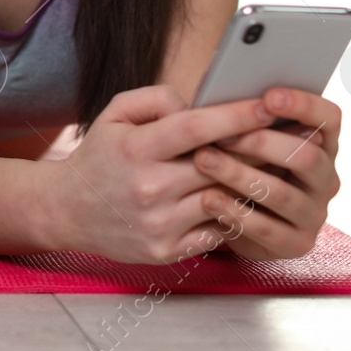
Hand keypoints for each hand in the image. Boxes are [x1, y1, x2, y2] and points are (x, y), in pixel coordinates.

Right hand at [52, 84, 286, 264]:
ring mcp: (159, 224)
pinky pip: (216, 230)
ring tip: (269, 168)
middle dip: (253, 150)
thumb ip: (156, 99)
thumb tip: (198, 105)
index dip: (235, 115)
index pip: (194, 128)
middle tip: (283, 136)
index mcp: (135, 149)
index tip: (267, 105)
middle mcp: (148, 188)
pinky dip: (229, 214)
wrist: (67, 210)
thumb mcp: (114, 115)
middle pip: (218, 166)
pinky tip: (237, 200)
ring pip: (223, 200)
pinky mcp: (167, 250)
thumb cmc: (100, 157)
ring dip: (247, 184)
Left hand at [191, 86, 341, 259]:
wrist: (233, 217)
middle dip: (262, 143)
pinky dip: (235, 212)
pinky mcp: (297, 243)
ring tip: (204, 160)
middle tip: (223, 134)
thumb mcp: (244, 136)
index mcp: (321, 144)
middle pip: (306, 156)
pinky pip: (268, 229)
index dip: (304, 105)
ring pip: (283, 193)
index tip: (268, 96)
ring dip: (240, 175)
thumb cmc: (238, 161)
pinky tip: (208, 199)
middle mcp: (325, 178)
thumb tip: (226, 94)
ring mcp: (315, 213)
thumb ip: (245, 116)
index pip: (329, 119)